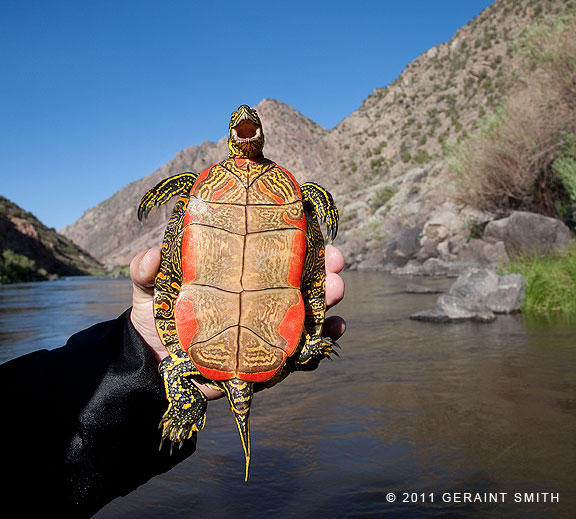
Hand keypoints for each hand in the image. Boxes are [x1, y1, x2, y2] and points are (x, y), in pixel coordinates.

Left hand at [130, 245, 345, 396]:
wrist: (154, 367)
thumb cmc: (157, 319)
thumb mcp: (149, 290)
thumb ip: (146, 272)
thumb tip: (152, 256)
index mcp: (236, 274)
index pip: (270, 250)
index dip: (294, 234)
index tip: (310, 219)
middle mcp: (257, 296)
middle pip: (299, 276)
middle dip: (324, 264)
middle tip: (336, 258)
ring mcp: (266, 326)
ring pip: (308, 307)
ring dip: (330, 296)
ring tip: (338, 288)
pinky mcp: (269, 357)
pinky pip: (304, 347)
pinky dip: (325, 338)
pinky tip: (337, 328)